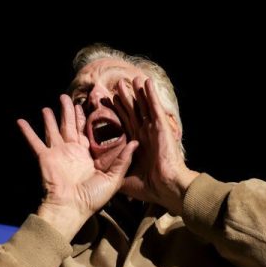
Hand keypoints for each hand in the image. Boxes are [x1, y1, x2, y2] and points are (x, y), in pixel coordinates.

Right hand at [18, 95, 138, 239]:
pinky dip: (27, 132)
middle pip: (70, 126)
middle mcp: (73, 151)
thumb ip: (123, 160)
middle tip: (66, 97)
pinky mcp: (45, 157)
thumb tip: (136, 142)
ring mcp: (58, 153)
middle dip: (69, 111)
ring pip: (53, 129)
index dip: (89, 118)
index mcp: (89, 155)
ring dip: (50, 118)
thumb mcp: (113, 179)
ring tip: (48, 106)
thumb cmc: (92, 197)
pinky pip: (35, 142)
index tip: (90, 103)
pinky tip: (20, 121)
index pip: (89, 131)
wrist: (70, 208)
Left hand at [112, 77, 197, 214]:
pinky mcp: (161, 127)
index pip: (125, 124)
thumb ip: (114, 172)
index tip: (107, 101)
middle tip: (117, 86)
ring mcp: (153, 130)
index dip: (117, 112)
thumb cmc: (148, 187)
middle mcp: (145, 135)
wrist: (165, 187)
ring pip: (143, 106)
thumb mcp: (123, 179)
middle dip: (125, 99)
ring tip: (131, 79)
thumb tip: (99, 174)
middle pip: (133, 112)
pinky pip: (154, 107)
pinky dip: (151, 94)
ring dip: (137, 93)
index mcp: (136, 145)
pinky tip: (147, 82)